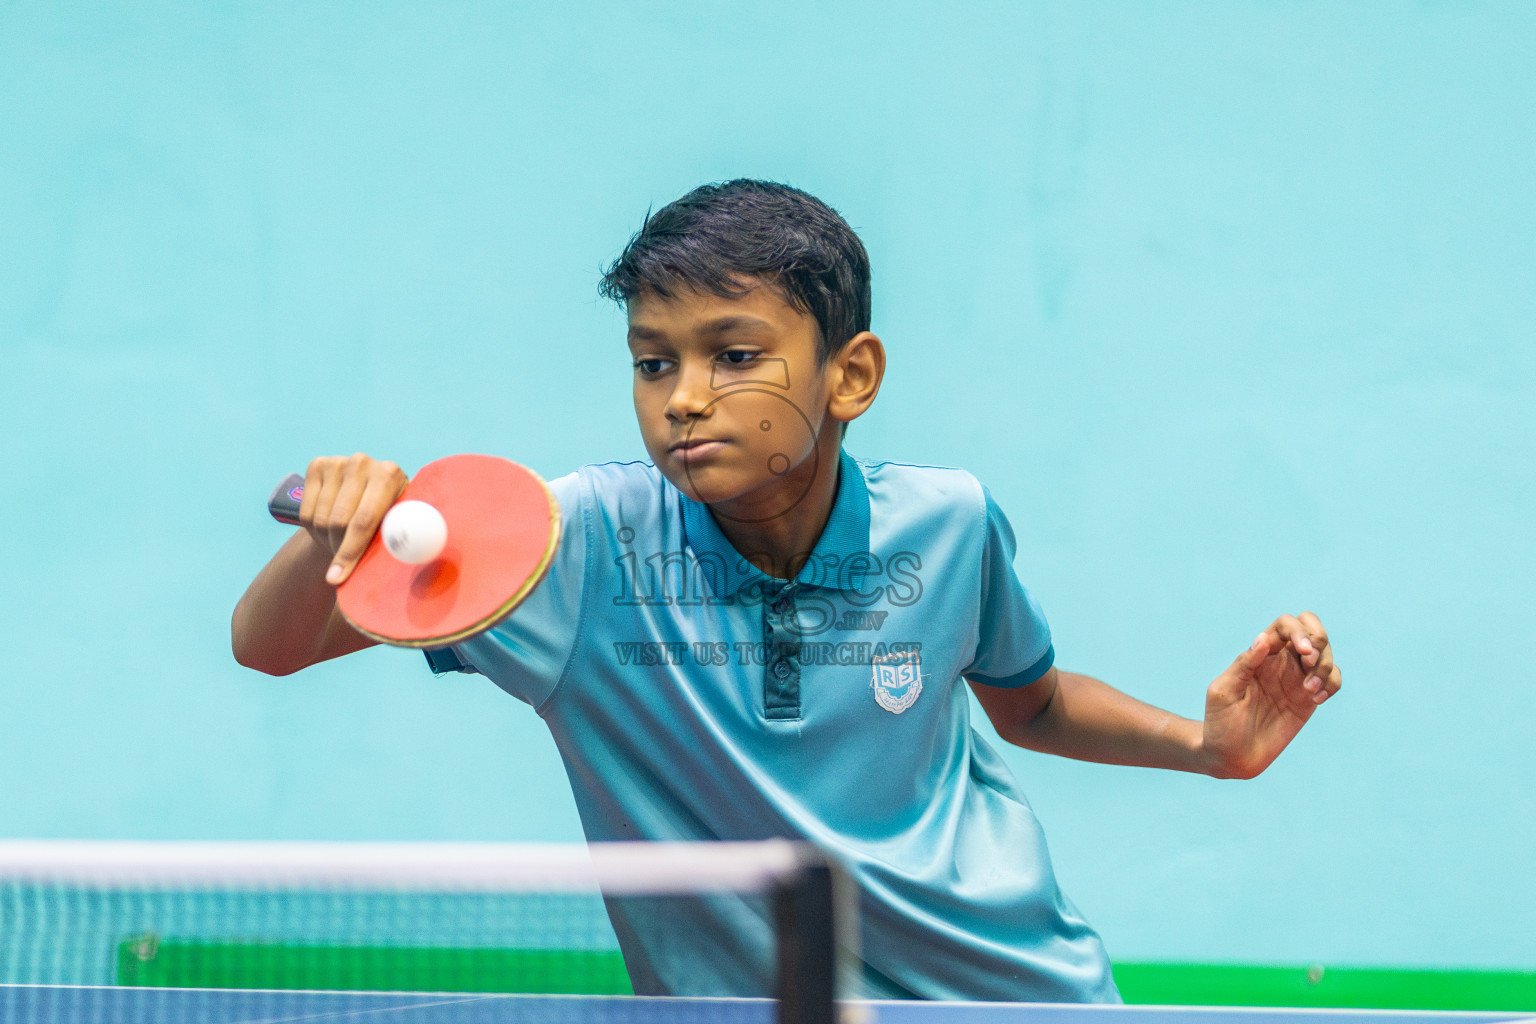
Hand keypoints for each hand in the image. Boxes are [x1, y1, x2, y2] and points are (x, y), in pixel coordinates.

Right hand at [296, 453, 407, 584]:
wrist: (363, 500)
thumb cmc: (385, 521)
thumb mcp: (393, 530)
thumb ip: (388, 544)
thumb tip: (370, 576)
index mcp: (390, 475)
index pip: (365, 519)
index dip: (351, 550)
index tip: (338, 577)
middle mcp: (363, 463)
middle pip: (339, 520)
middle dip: (339, 548)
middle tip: (345, 564)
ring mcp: (339, 461)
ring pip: (321, 518)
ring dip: (327, 539)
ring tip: (341, 541)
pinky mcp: (318, 464)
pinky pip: (306, 511)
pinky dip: (312, 527)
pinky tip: (327, 526)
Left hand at [1201, 612, 1341, 778]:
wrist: (1231, 757)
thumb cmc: (1220, 723)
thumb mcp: (1224, 692)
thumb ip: (1244, 665)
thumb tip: (1263, 638)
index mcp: (1258, 654)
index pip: (1285, 625)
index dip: (1299, 630)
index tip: (1303, 652)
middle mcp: (1280, 662)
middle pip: (1311, 630)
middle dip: (1318, 640)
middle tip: (1309, 663)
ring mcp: (1296, 680)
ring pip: (1326, 654)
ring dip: (1326, 666)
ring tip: (1310, 691)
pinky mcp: (1308, 700)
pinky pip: (1332, 680)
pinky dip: (1332, 683)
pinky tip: (1316, 699)